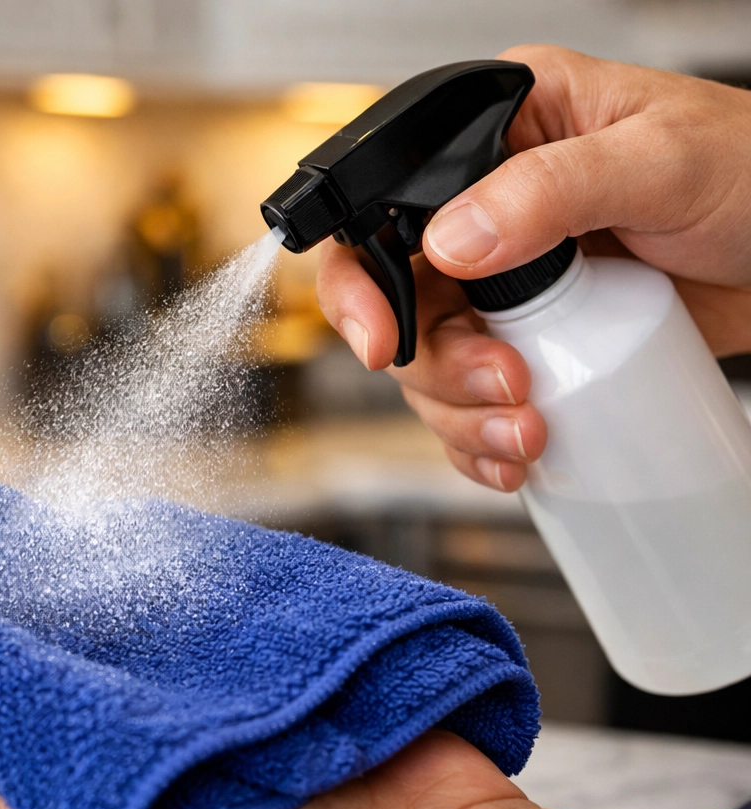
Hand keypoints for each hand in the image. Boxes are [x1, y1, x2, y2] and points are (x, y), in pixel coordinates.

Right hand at [317, 46, 750, 490]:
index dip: (361, 285)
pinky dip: (482, 440)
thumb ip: (552, 187)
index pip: (382, 212)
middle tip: (507, 386)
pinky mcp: (529, 342)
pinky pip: (472, 402)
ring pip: (430, 369)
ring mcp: (502, 287)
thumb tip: (453, 239)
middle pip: (399, 309)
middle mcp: (481, 214)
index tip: (385, 345)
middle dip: (439, 367)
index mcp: (491, 141)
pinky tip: (516, 453)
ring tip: (529, 430)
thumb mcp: (660, 162)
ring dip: (463, 416)